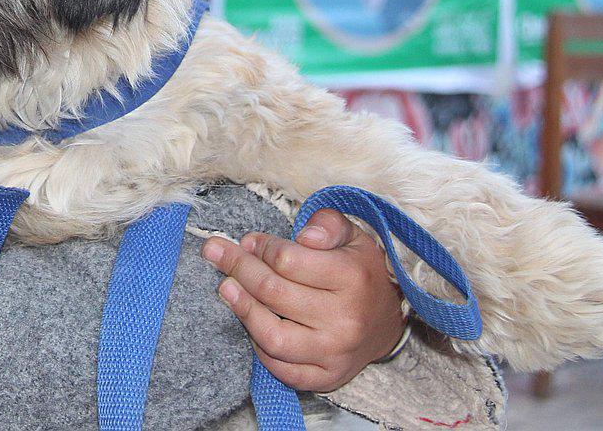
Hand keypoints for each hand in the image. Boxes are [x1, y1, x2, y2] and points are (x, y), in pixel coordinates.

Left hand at [202, 208, 405, 391]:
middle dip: (238, 269)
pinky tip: (251, 323)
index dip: (260, 247)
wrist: (387, 323)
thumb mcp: (353, 236)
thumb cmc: (361, 272)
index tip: (246, 241)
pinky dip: (259, 348)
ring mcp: (335, 352)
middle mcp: (346, 319)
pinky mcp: (327, 378)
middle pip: (273, 293)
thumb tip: (304, 235)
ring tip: (225, 288)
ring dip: (242, 309)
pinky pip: (281, 369)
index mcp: (352, 277)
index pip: (287, 260)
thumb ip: (328, 224)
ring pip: (273, 336)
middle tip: (215, 253)